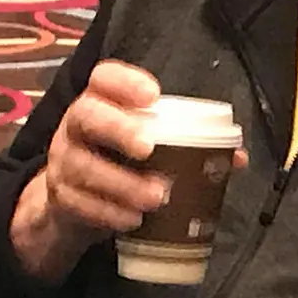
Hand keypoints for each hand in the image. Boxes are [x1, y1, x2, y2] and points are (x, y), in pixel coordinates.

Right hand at [10, 61, 245, 280]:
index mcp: (100, 102)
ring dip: (121, 183)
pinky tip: (133, 220)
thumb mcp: (149, 146)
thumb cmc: (121, 160)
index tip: (153, 95)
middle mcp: (76, 126)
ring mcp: (64, 161)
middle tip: (149, 148)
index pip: (103, 78)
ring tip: (155, 196)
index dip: (124, 82)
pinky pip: (79, 203)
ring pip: (83, 166)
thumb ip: (189, 144)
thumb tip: (237, 157)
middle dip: (118, 128)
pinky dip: (108, 213)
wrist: (72, 201)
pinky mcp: (61, 197)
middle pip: (86, 115)